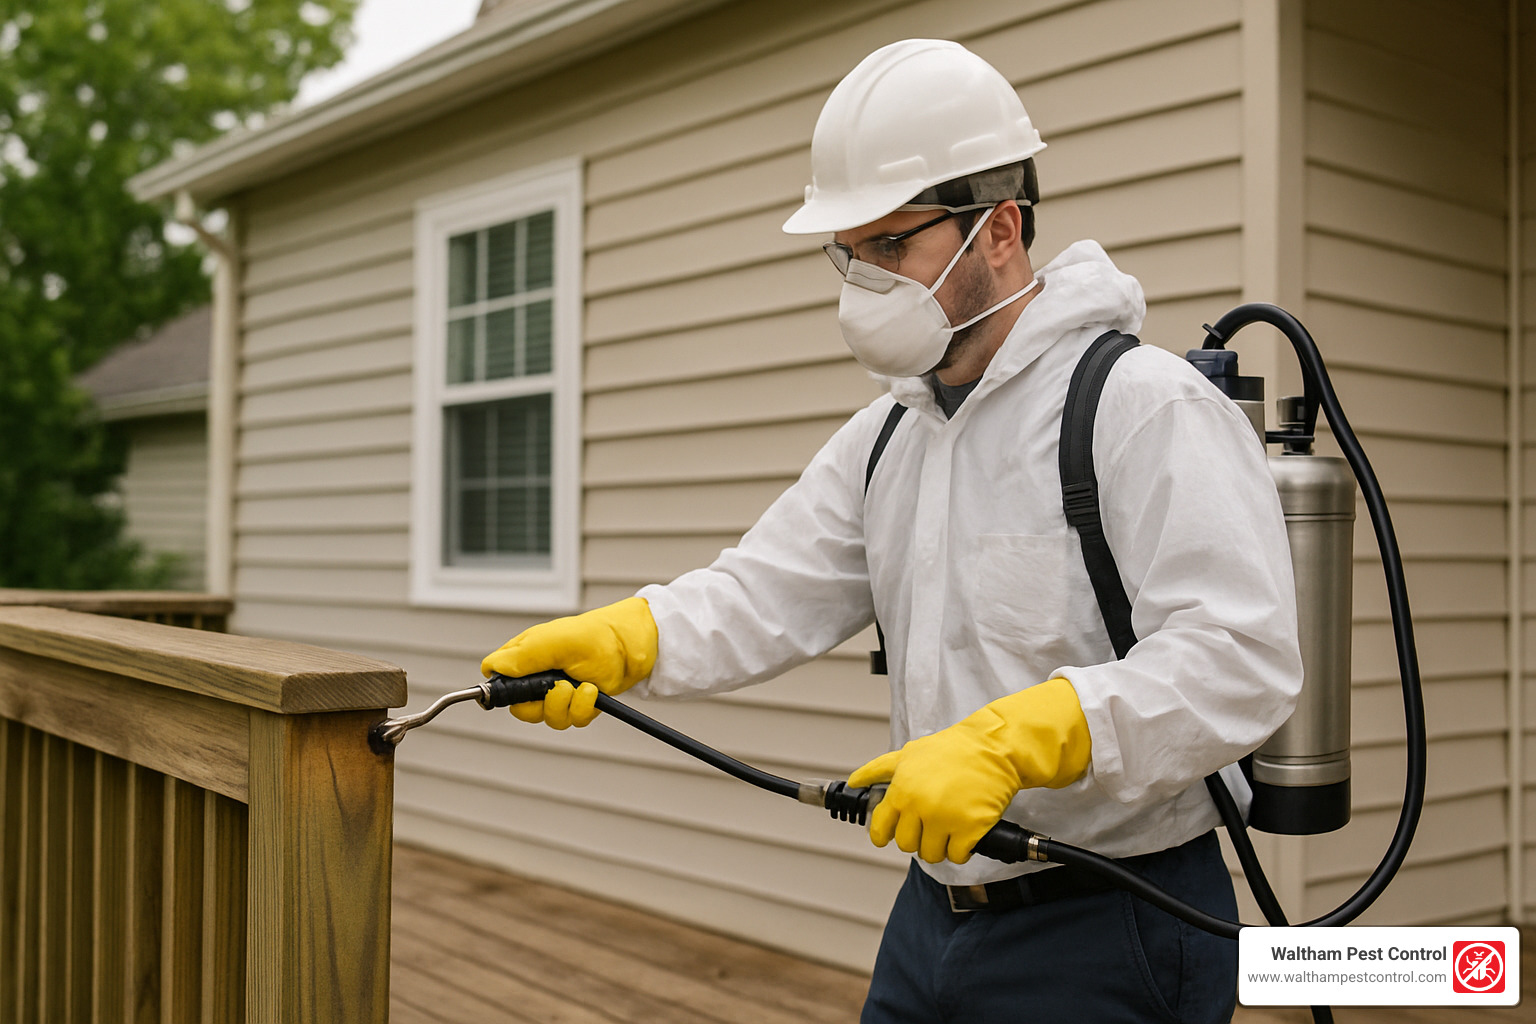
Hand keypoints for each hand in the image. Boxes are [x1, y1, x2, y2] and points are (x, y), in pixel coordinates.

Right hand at [481, 597, 657, 729]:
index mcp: (525, 656)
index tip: (520, 690)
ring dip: (566, 705)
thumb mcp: (554, 642)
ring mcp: (559, 691)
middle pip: (521, 709)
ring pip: (547, 718)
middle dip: (541, 703)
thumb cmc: (595, 635)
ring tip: (582, 687)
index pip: (497, 680)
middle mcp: (539, 675)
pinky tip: (593, 690)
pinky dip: (584, 708)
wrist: (633, 645)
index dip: (503, 690)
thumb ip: (522, 656)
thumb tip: (491, 669)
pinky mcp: (579, 703)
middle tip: (560, 687)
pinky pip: (572, 720)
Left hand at [847, 677, 1090, 863]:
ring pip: (932, 855)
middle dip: (916, 838)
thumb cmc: (952, 750)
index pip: (880, 829)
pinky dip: (962, 849)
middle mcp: (920, 808)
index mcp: (902, 791)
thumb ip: (877, 770)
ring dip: (940, 845)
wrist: (992, 748)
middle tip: (929, 824)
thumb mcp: (908, 753)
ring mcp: (945, 821)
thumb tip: (854, 782)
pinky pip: (958, 856)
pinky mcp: (970, 830)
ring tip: (948, 827)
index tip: (886, 837)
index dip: (882, 835)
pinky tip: (965, 832)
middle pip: (906, 845)